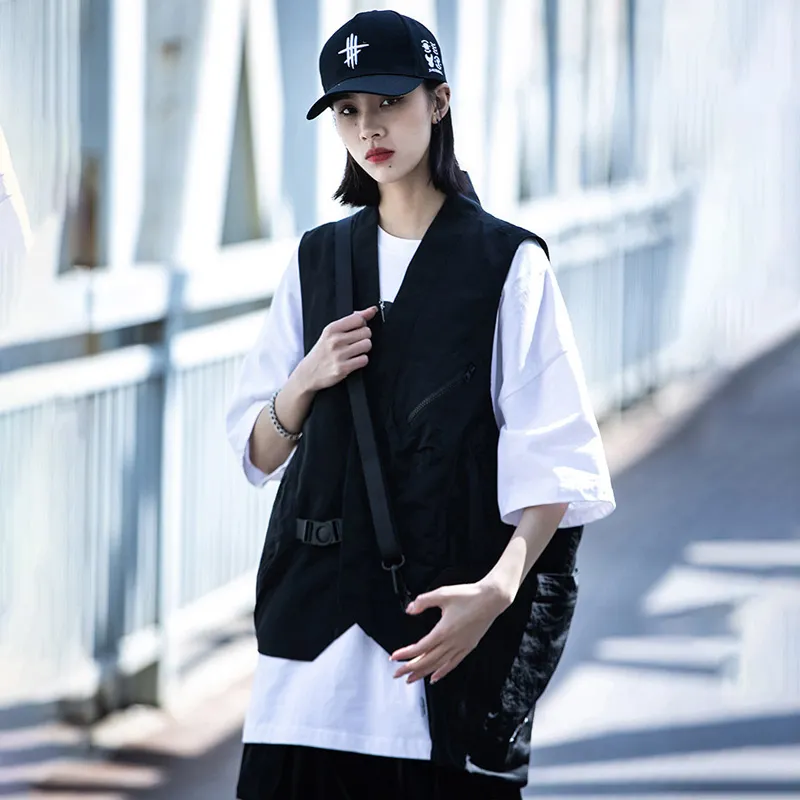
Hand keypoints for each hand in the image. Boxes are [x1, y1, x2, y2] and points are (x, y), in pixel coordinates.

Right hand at [298, 307, 377, 391]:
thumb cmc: (322, 351)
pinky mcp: (343, 368)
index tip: (357, 329)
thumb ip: (352, 319)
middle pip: (366, 332)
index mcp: (331, 329)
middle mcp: (335, 340)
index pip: (359, 319)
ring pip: (367, 345)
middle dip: (364, 337)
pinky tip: (353, 361)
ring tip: (354, 352)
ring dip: (364, 349)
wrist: (308, 373)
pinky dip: (361, 361)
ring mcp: (339, 355)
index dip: (362, 324)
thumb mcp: (331, 332)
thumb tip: (372, 310)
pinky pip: (364, 359)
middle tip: (355, 343)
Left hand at [389, 579, 511, 684]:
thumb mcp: (442, 593)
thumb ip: (423, 601)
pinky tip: (435, 677)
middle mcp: (452, 642)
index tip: (394, 658)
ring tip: (411, 679)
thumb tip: (410, 610)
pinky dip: (442, 672)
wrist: (491, 599)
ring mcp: (461, 647)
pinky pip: (453, 664)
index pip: (420, 648)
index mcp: (444, 631)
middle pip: (427, 661)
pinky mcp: (469, 647)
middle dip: (410, 669)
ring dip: (423, 673)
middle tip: (397, 674)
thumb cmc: (469, 595)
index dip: (405, 654)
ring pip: (439, 665)